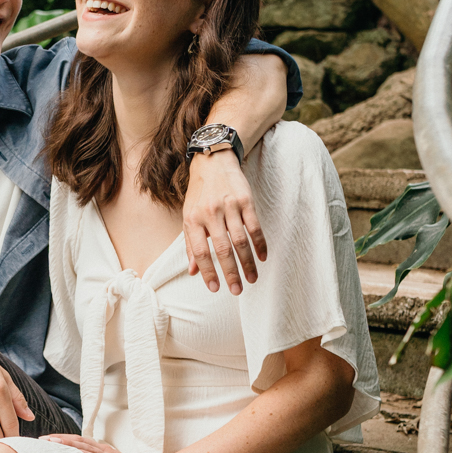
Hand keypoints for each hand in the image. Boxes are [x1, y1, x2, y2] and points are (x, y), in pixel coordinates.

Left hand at [183, 146, 266, 295]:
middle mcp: (210, 213)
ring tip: (252, 279)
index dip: (207, 272)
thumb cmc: (199, 194)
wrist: (212, 162)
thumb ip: (190, 244)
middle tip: (237, 290)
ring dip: (247, 263)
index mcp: (193, 220)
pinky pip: (254, 227)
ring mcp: (229, 206)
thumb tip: (192, 271)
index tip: (215, 288)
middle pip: (222, 249)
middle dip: (230, 272)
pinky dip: (260, 244)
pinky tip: (262, 258)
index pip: (200, 252)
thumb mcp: (188, 217)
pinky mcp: (246, 200)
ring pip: (240, 241)